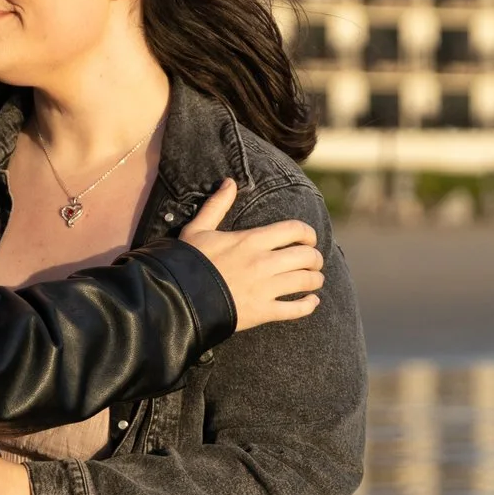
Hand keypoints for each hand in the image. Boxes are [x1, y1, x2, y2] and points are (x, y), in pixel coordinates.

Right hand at [178, 178, 323, 330]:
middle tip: (314, 261)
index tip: (309, 239)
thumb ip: (217, 205)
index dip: (308, 233)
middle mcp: (263, 262)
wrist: (177, 297)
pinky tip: (312, 302)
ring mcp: (265, 288)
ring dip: (316, 280)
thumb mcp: (199, 229)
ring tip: (315, 280)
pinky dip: (308, 305)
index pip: (295, 230)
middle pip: (306, 256)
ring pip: (305, 281)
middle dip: (316, 258)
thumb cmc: (188, 261)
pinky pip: (295, 310)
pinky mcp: (262, 312)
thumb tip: (230, 182)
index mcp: (251, 240)